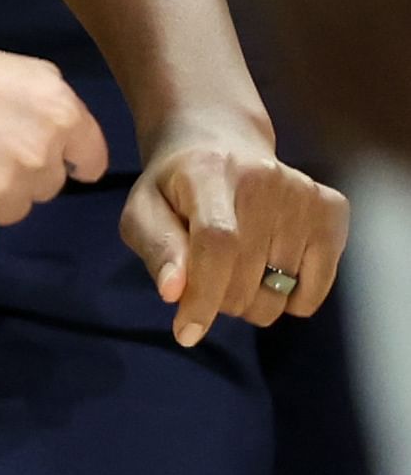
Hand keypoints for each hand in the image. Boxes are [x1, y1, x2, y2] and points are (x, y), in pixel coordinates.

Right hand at [0, 0, 103, 236]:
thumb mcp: (24, 72)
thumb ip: (60, 117)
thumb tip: (75, 165)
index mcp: (61, 116)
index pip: (89, 163)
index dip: (61, 154)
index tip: (28, 145)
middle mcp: (39, 158)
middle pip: (47, 187)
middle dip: (20, 169)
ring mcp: (1, 193)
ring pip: (11, 209)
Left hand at [118, 133, 349, 346]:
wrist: (219, 142)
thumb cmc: (174, 189)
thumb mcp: (143, 211)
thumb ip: (156, 248)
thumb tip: (174, 293)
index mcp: (209, 173)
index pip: (217, 243)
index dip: (204, 295)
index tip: (187, 333)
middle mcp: (264, 178)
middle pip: (247, 276)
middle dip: (218, 301)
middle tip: (206, 280)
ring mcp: (304, 194)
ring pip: (280, 293)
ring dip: (251, 302)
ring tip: (235, 271)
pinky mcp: (332, 210)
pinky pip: (315, 289)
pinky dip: (290, 300)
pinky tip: (269, 273)